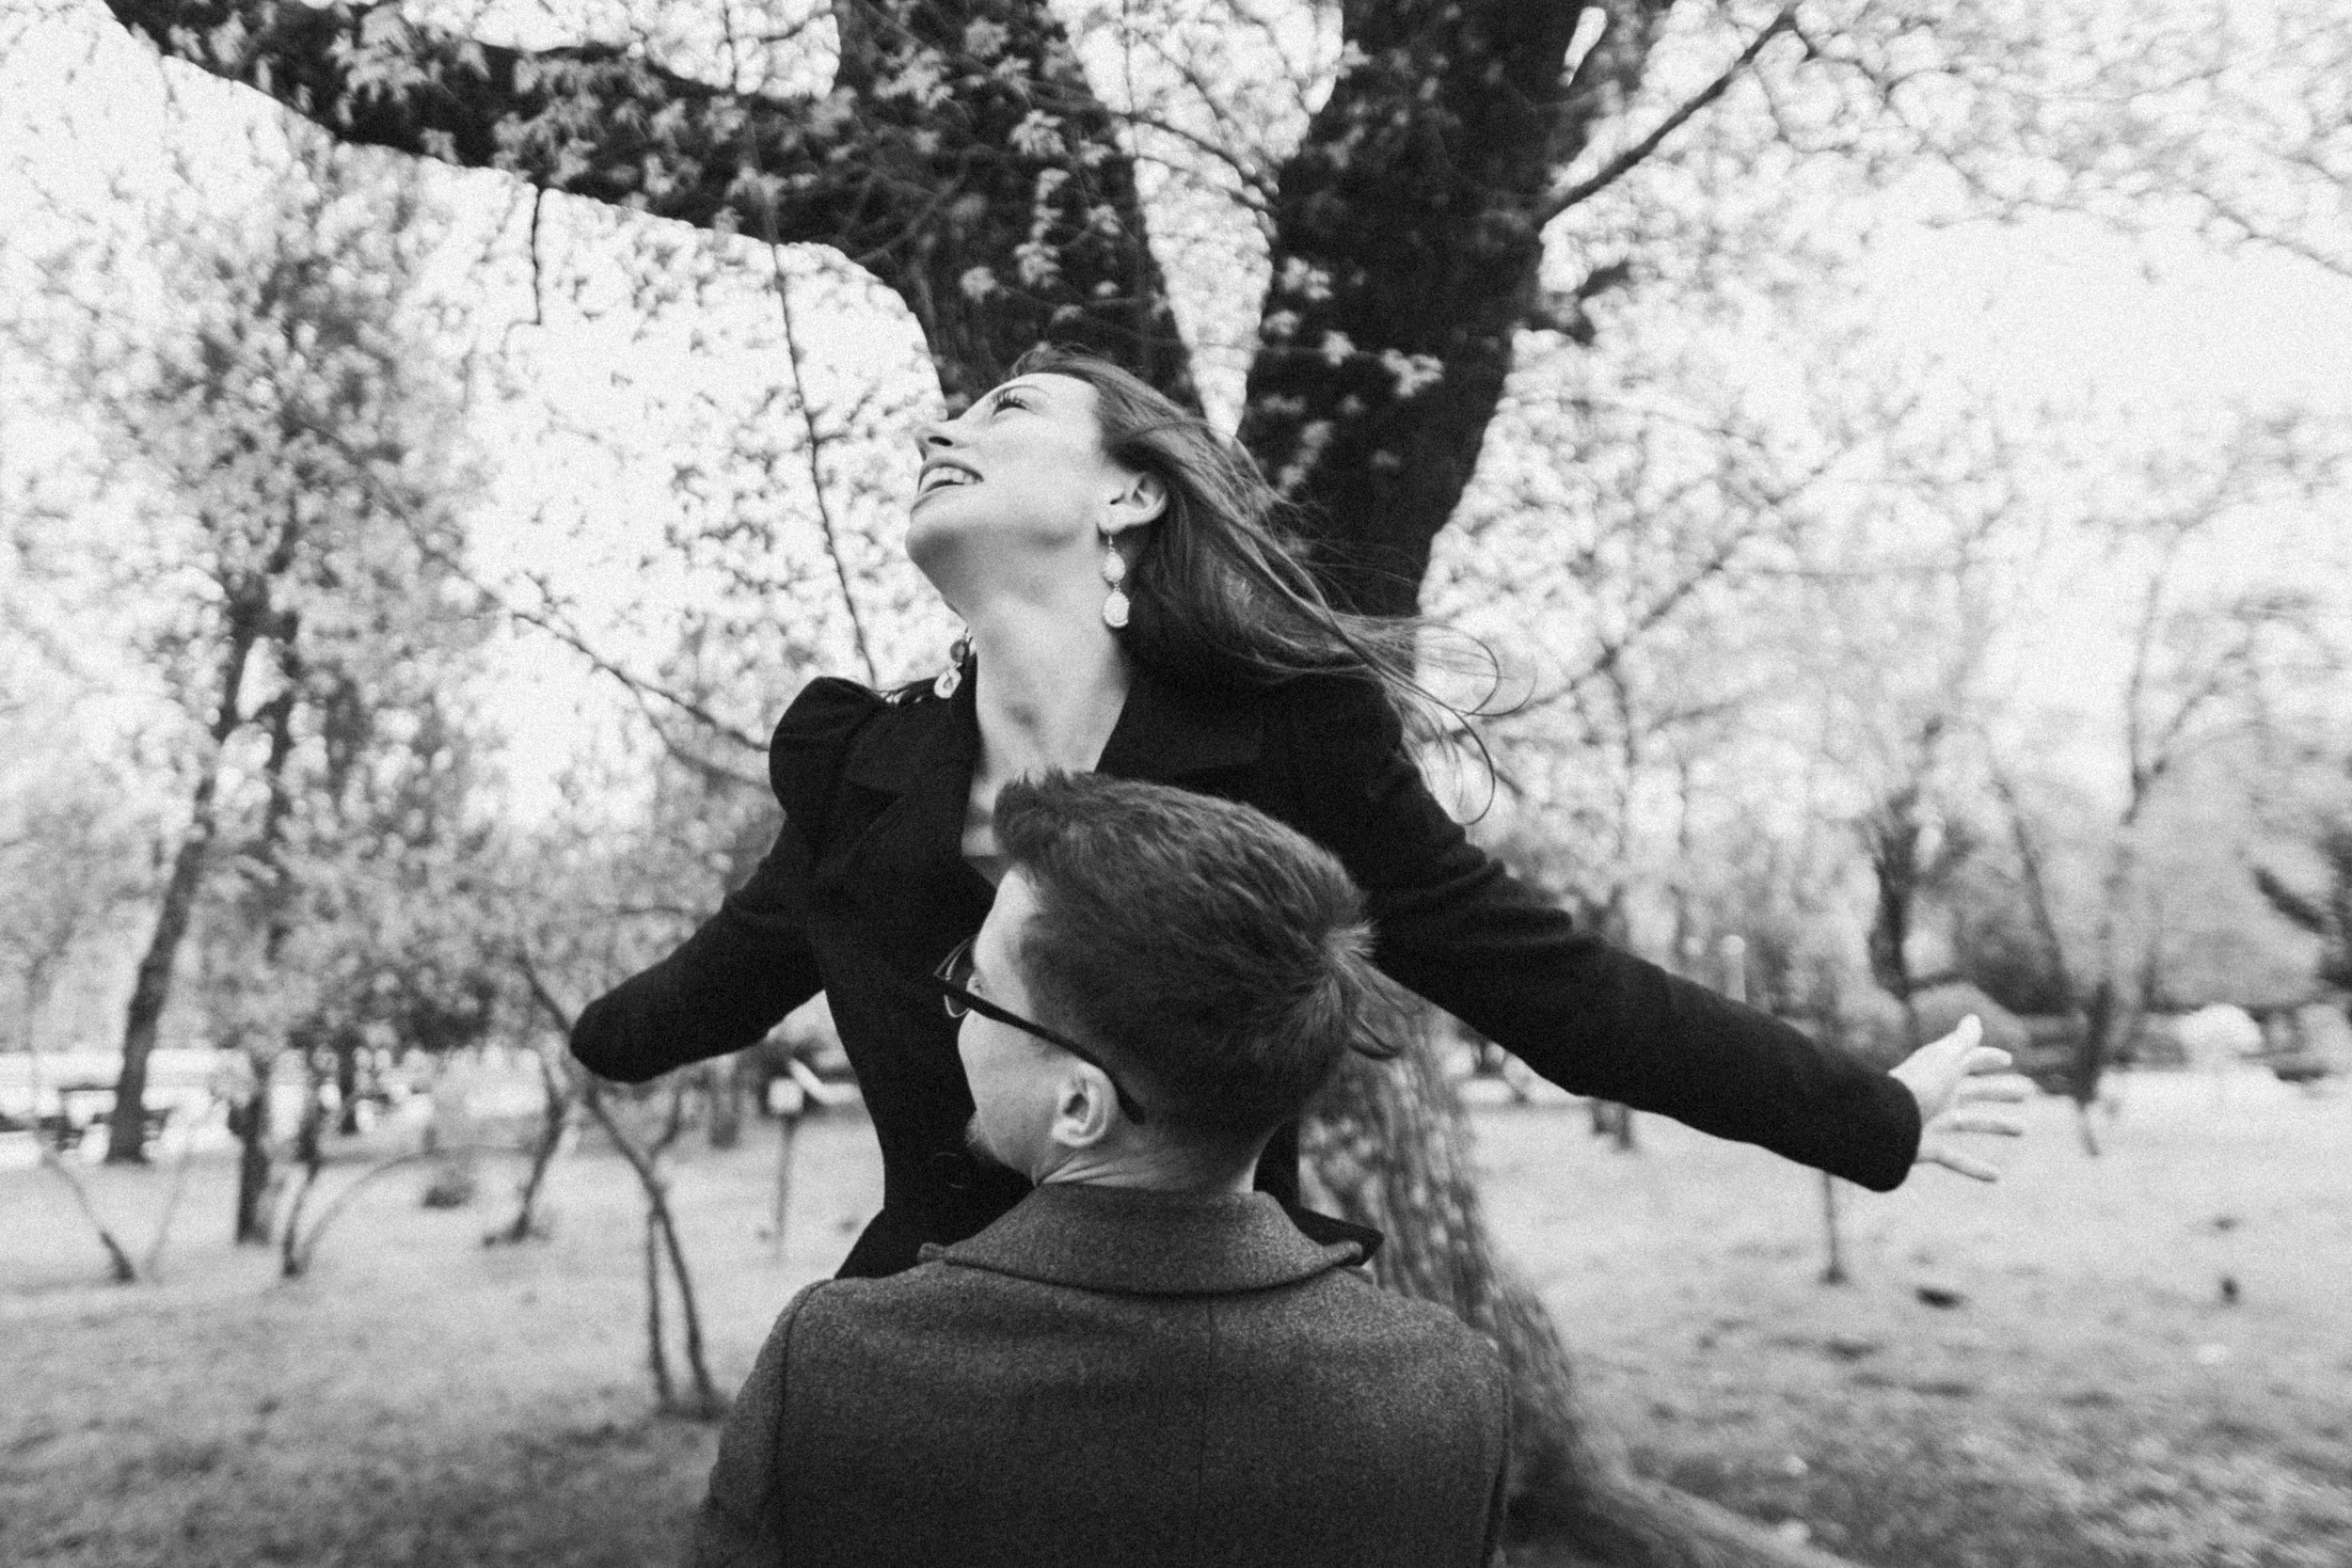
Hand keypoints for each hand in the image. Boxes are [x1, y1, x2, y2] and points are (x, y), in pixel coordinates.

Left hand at [1888, 1015, 2033, 1181]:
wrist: (1886, 1122)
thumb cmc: (1918, 1086)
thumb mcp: (1945, 1059)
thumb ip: (1962, 1041)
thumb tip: (1973, 1018)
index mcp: (1941, 1072)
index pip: (1968, 1060)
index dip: (1987, 1058)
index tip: (2009, 1059)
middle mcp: (1938, 1096)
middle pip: (1974, 1091)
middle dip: (1999, 1090)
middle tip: (2027, 1092)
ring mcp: (1933, 1122)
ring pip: (1971, 1123)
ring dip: (1997, 1125)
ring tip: (2023, 1129)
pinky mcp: (1927, 1147)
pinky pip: (1954, 1159)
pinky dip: (1975, 1168)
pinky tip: (1997, 1177)